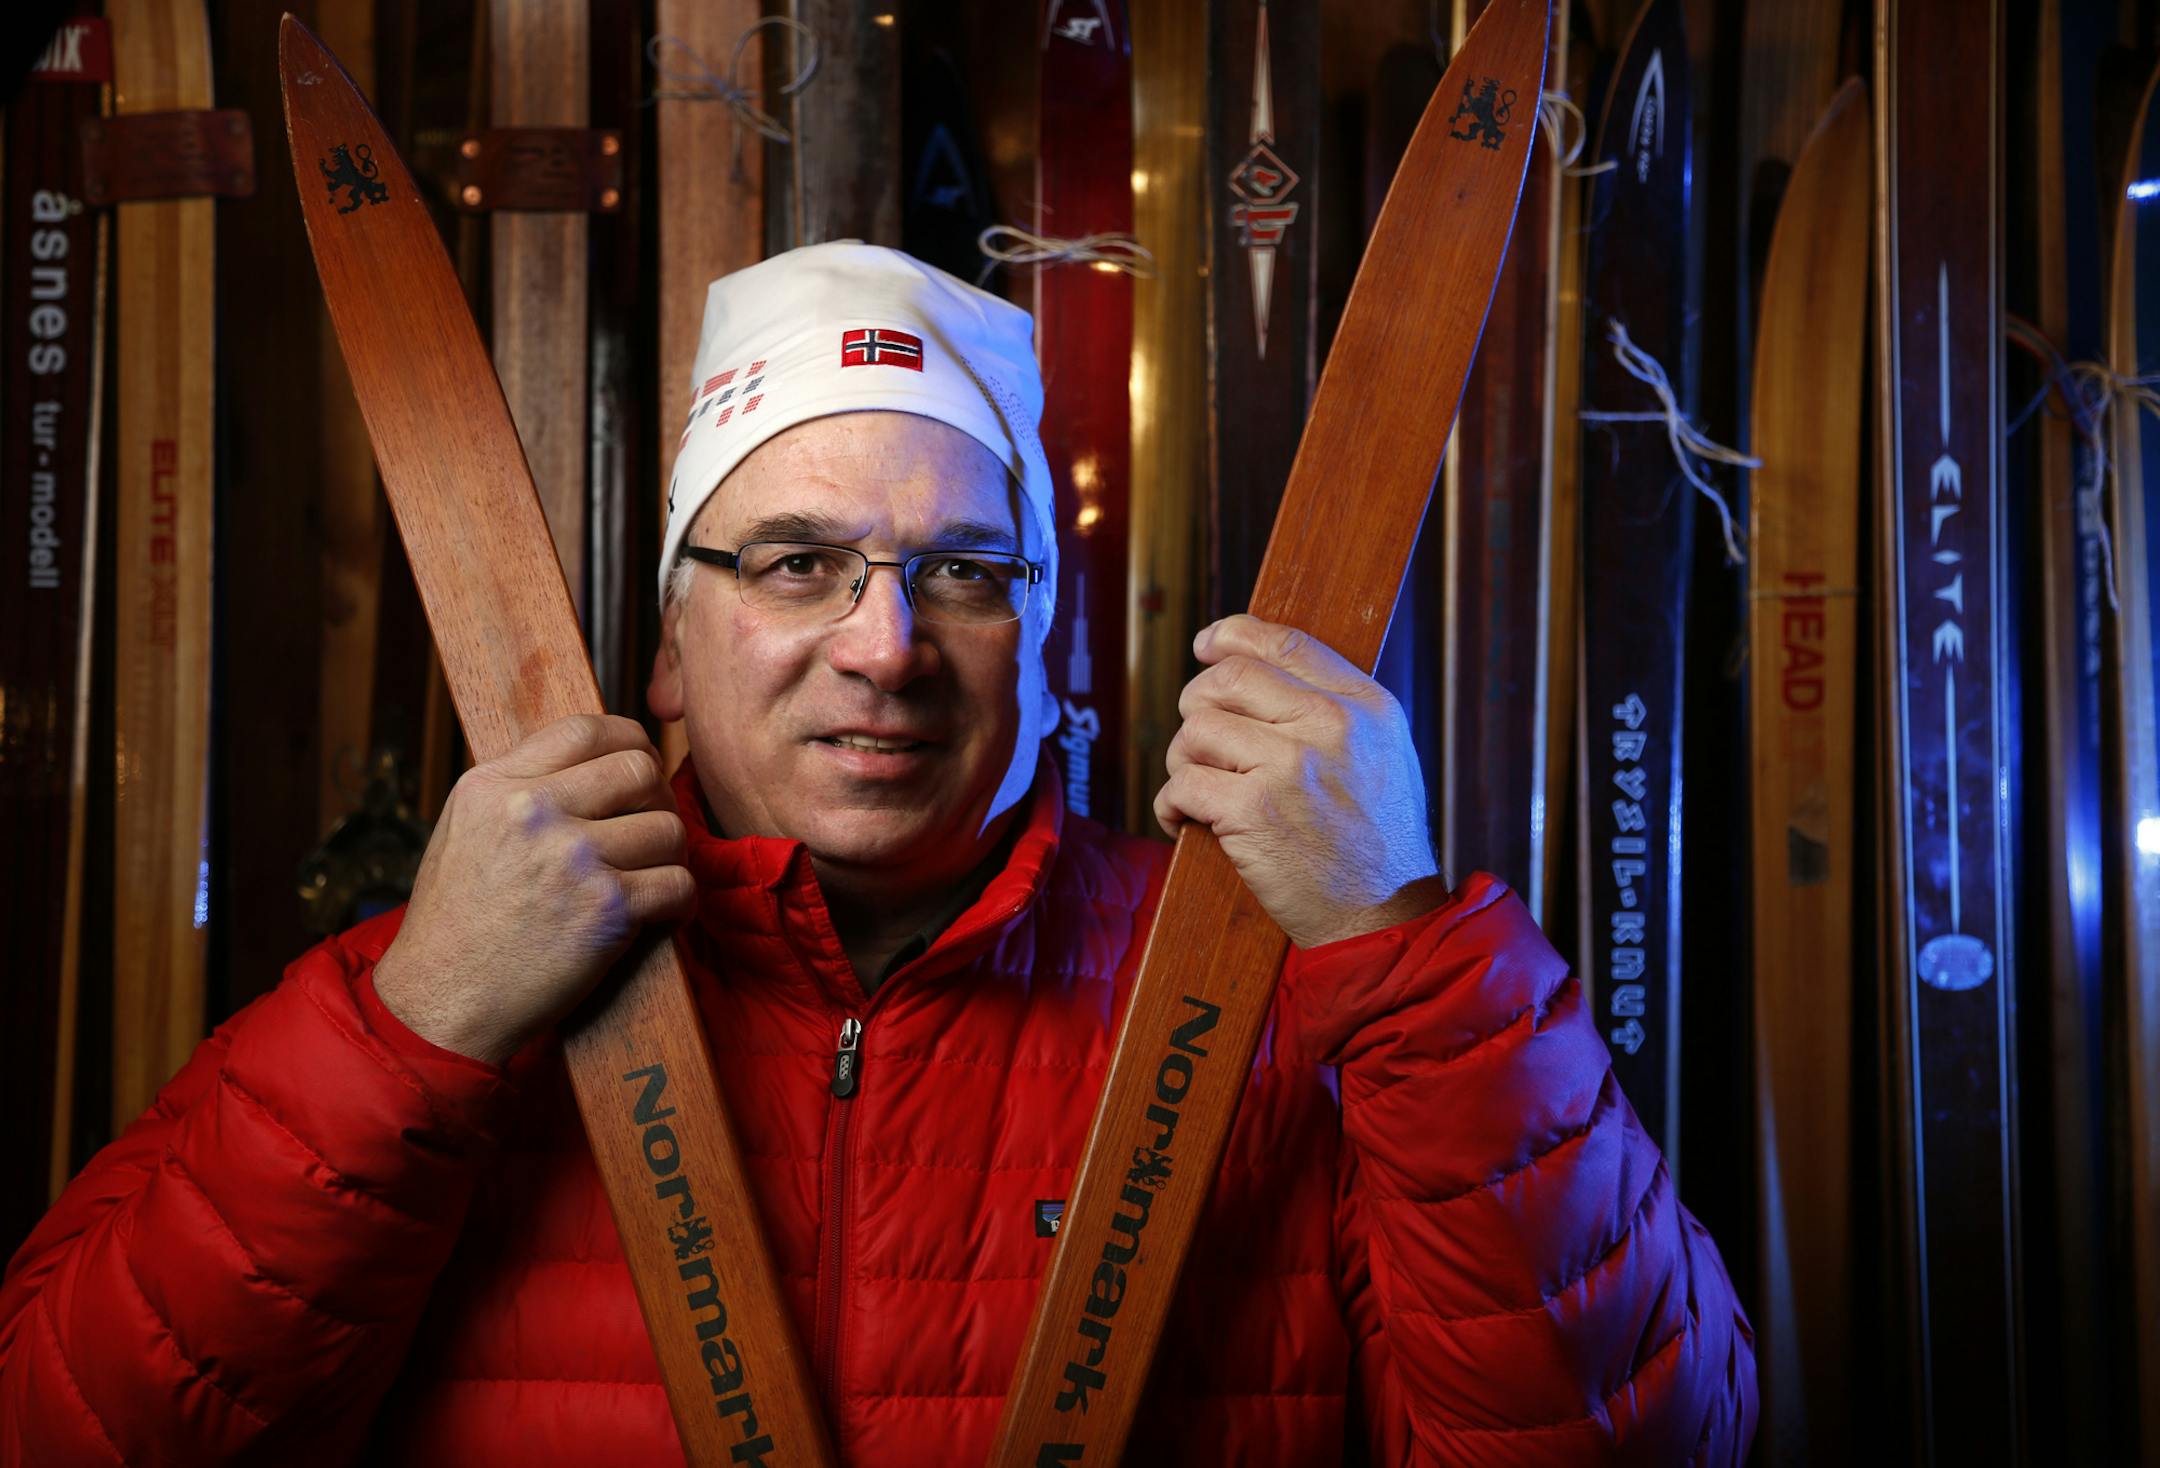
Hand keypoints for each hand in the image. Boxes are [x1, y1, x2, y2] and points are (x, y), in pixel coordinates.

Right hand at [372, 714, 695, 1064]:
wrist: (444, 999)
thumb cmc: (457, 920)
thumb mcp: (466, 827)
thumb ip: (521, 787)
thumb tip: (592, 760)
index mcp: (496, 785)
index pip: (586, 729)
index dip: (630, 741)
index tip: (641, 764)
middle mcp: (535, 813)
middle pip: (639, 769)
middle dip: (658, 798)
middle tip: (654, 826)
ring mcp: (573, 859)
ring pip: (669, 828)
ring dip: (671, 855)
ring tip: (653, 875)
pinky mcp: (606, 910)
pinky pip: (679, 883)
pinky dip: (681, 901)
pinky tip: (664, 912)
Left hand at [1154, 614, 1444, 948]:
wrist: (1383, 917)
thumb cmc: (1376, 841)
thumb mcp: (1383, 754)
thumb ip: (1334, 707)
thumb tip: (1254, 665)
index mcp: (1364, 705)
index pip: (1284, 642)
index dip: (1232, 635)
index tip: (1206, 645)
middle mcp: (1331, 726)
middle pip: (1226, 680)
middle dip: (1198, 707)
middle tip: (1202, 745)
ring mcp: (1290, 767)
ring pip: (1196, 730)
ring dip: (1183, 762)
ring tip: (1202, 792)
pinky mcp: (1253, 812)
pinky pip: (1181, 784)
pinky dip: (1171, 806)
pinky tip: (1187, 822)